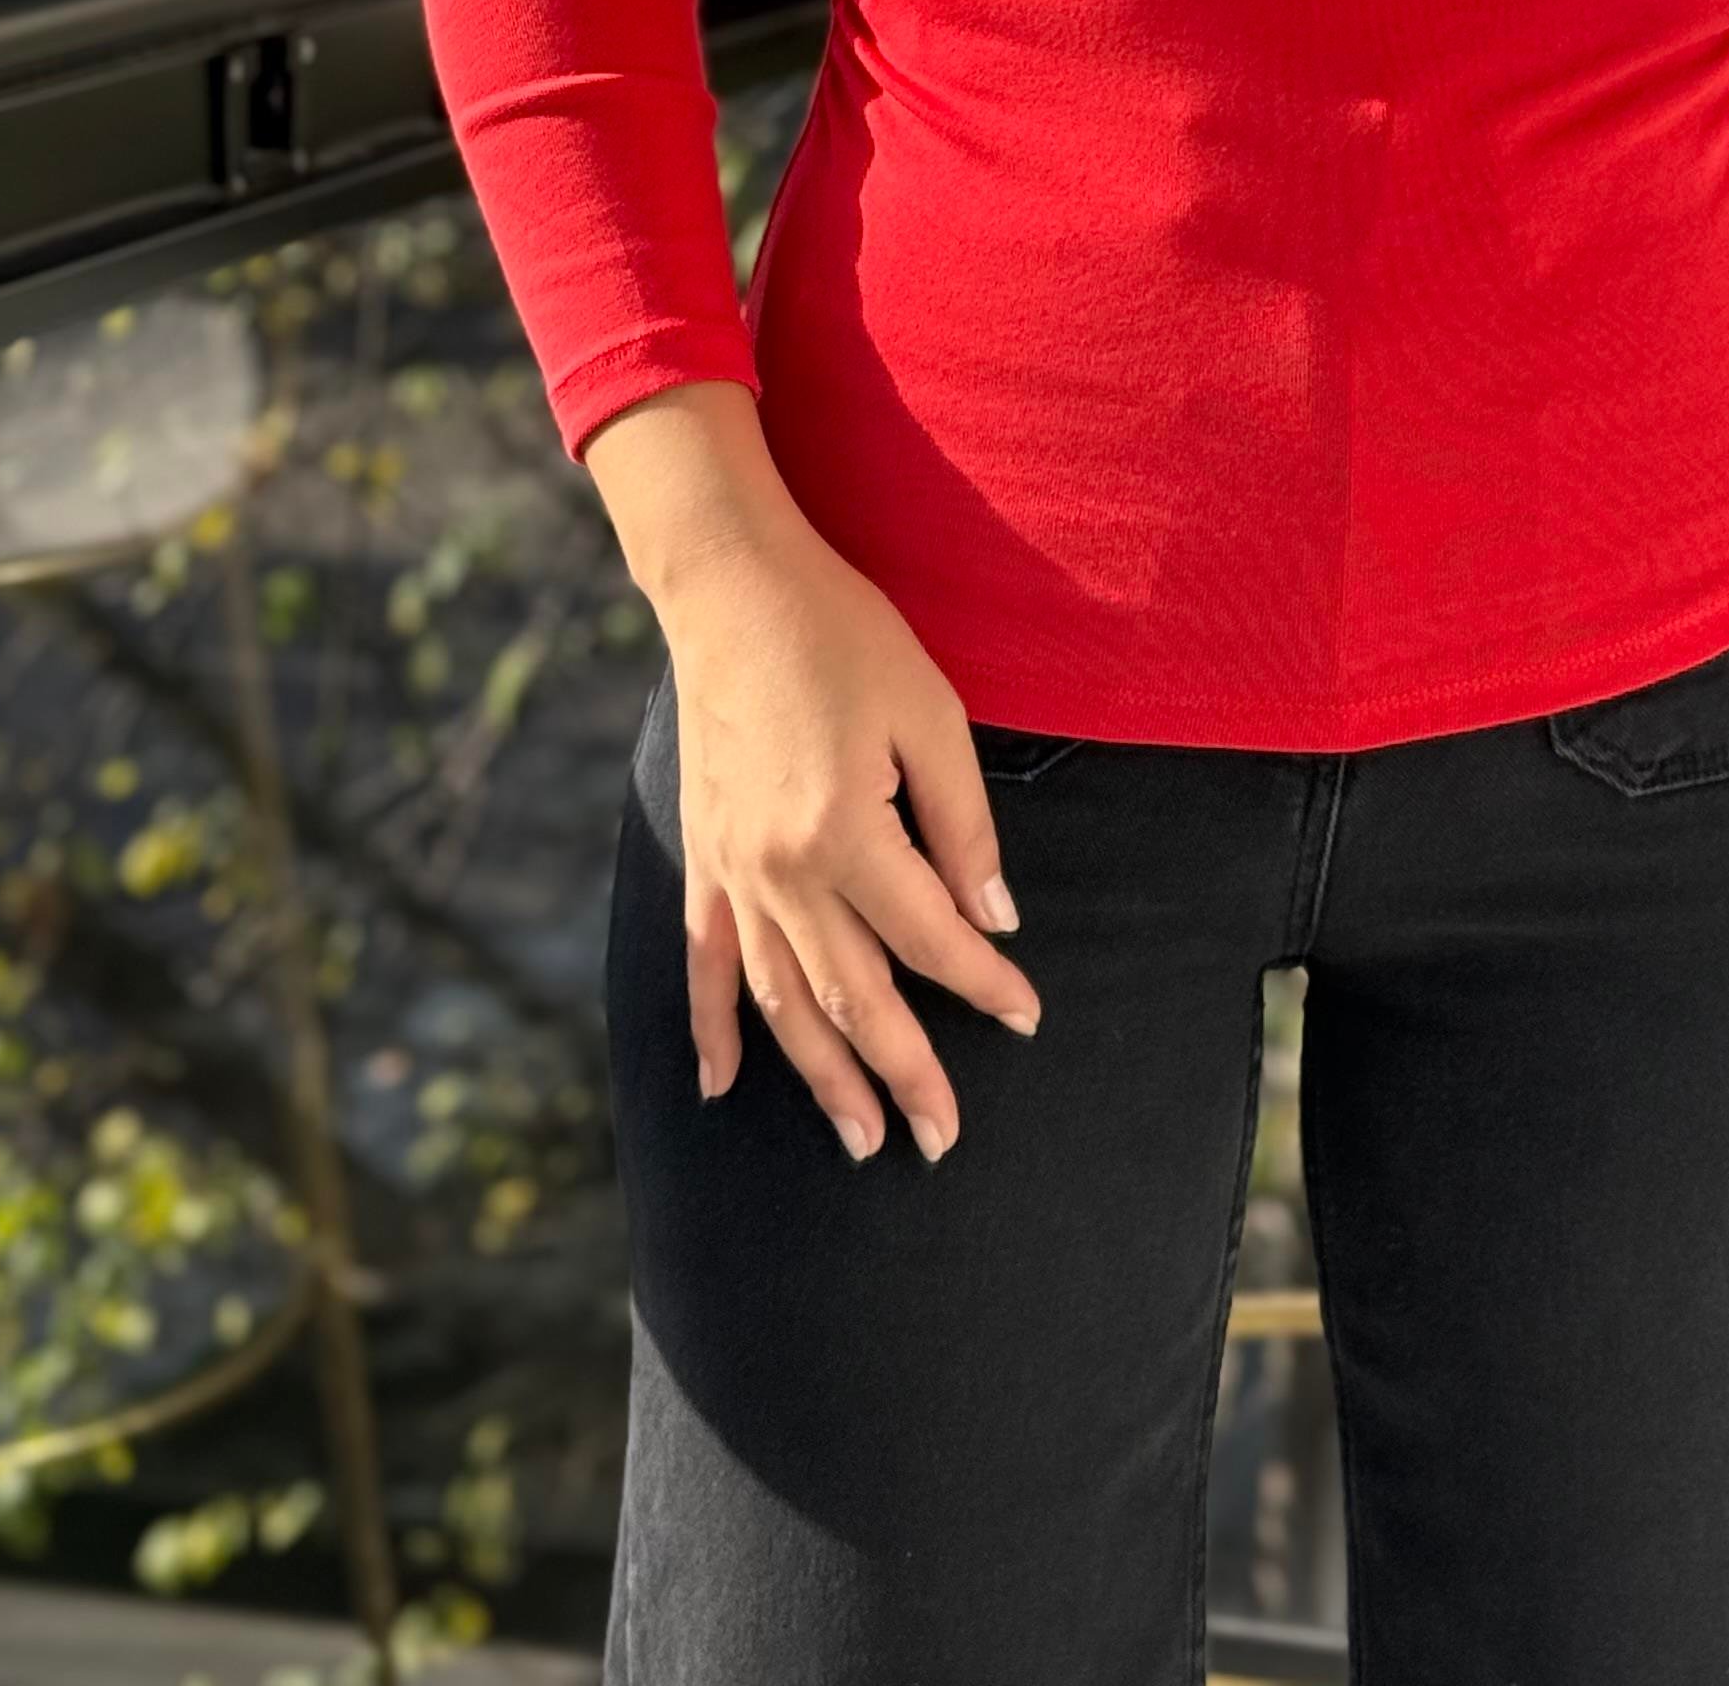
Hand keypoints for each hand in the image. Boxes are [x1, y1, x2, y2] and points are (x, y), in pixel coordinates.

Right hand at [659, 513, 1044, 1160]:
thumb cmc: (842, 637)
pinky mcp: (703, 857)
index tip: (1026, 1015)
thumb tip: (994, 918)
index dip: (984, 983)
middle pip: (855, 995)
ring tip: (862, 1138)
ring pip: (782, 1001)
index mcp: (845, 831)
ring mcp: (732, 870)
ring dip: (822, 1075)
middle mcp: (780, 869)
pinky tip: (725, 1086)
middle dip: (905, 1072)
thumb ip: (964, 825)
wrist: (731, 589)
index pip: (931, 937)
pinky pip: (706, 963)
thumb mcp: (930, 714)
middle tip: (943, 1138)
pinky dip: (715, 1028)